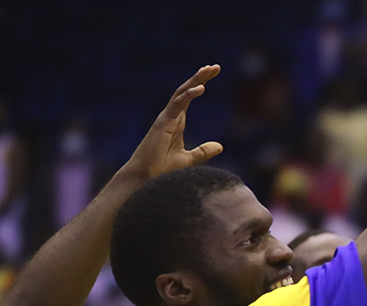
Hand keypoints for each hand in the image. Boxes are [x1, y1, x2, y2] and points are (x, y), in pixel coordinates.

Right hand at [123, 65, 224, 180]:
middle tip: (214, 66)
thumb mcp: (189, 159)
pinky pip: (176, 105)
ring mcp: (165, 118)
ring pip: (181, 94)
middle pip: (186, 91)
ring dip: (195, 81)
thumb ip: (203, 151)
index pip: (189, 97)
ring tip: (208, 70)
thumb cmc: (162, 168)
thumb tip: (220, 146)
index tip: (213, 73)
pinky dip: (188, 96)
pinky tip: (200, 88)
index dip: (200, 84)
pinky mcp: (162, 123)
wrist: (146, 177)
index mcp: (176, 121)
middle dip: (199, 77)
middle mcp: (170, 116)